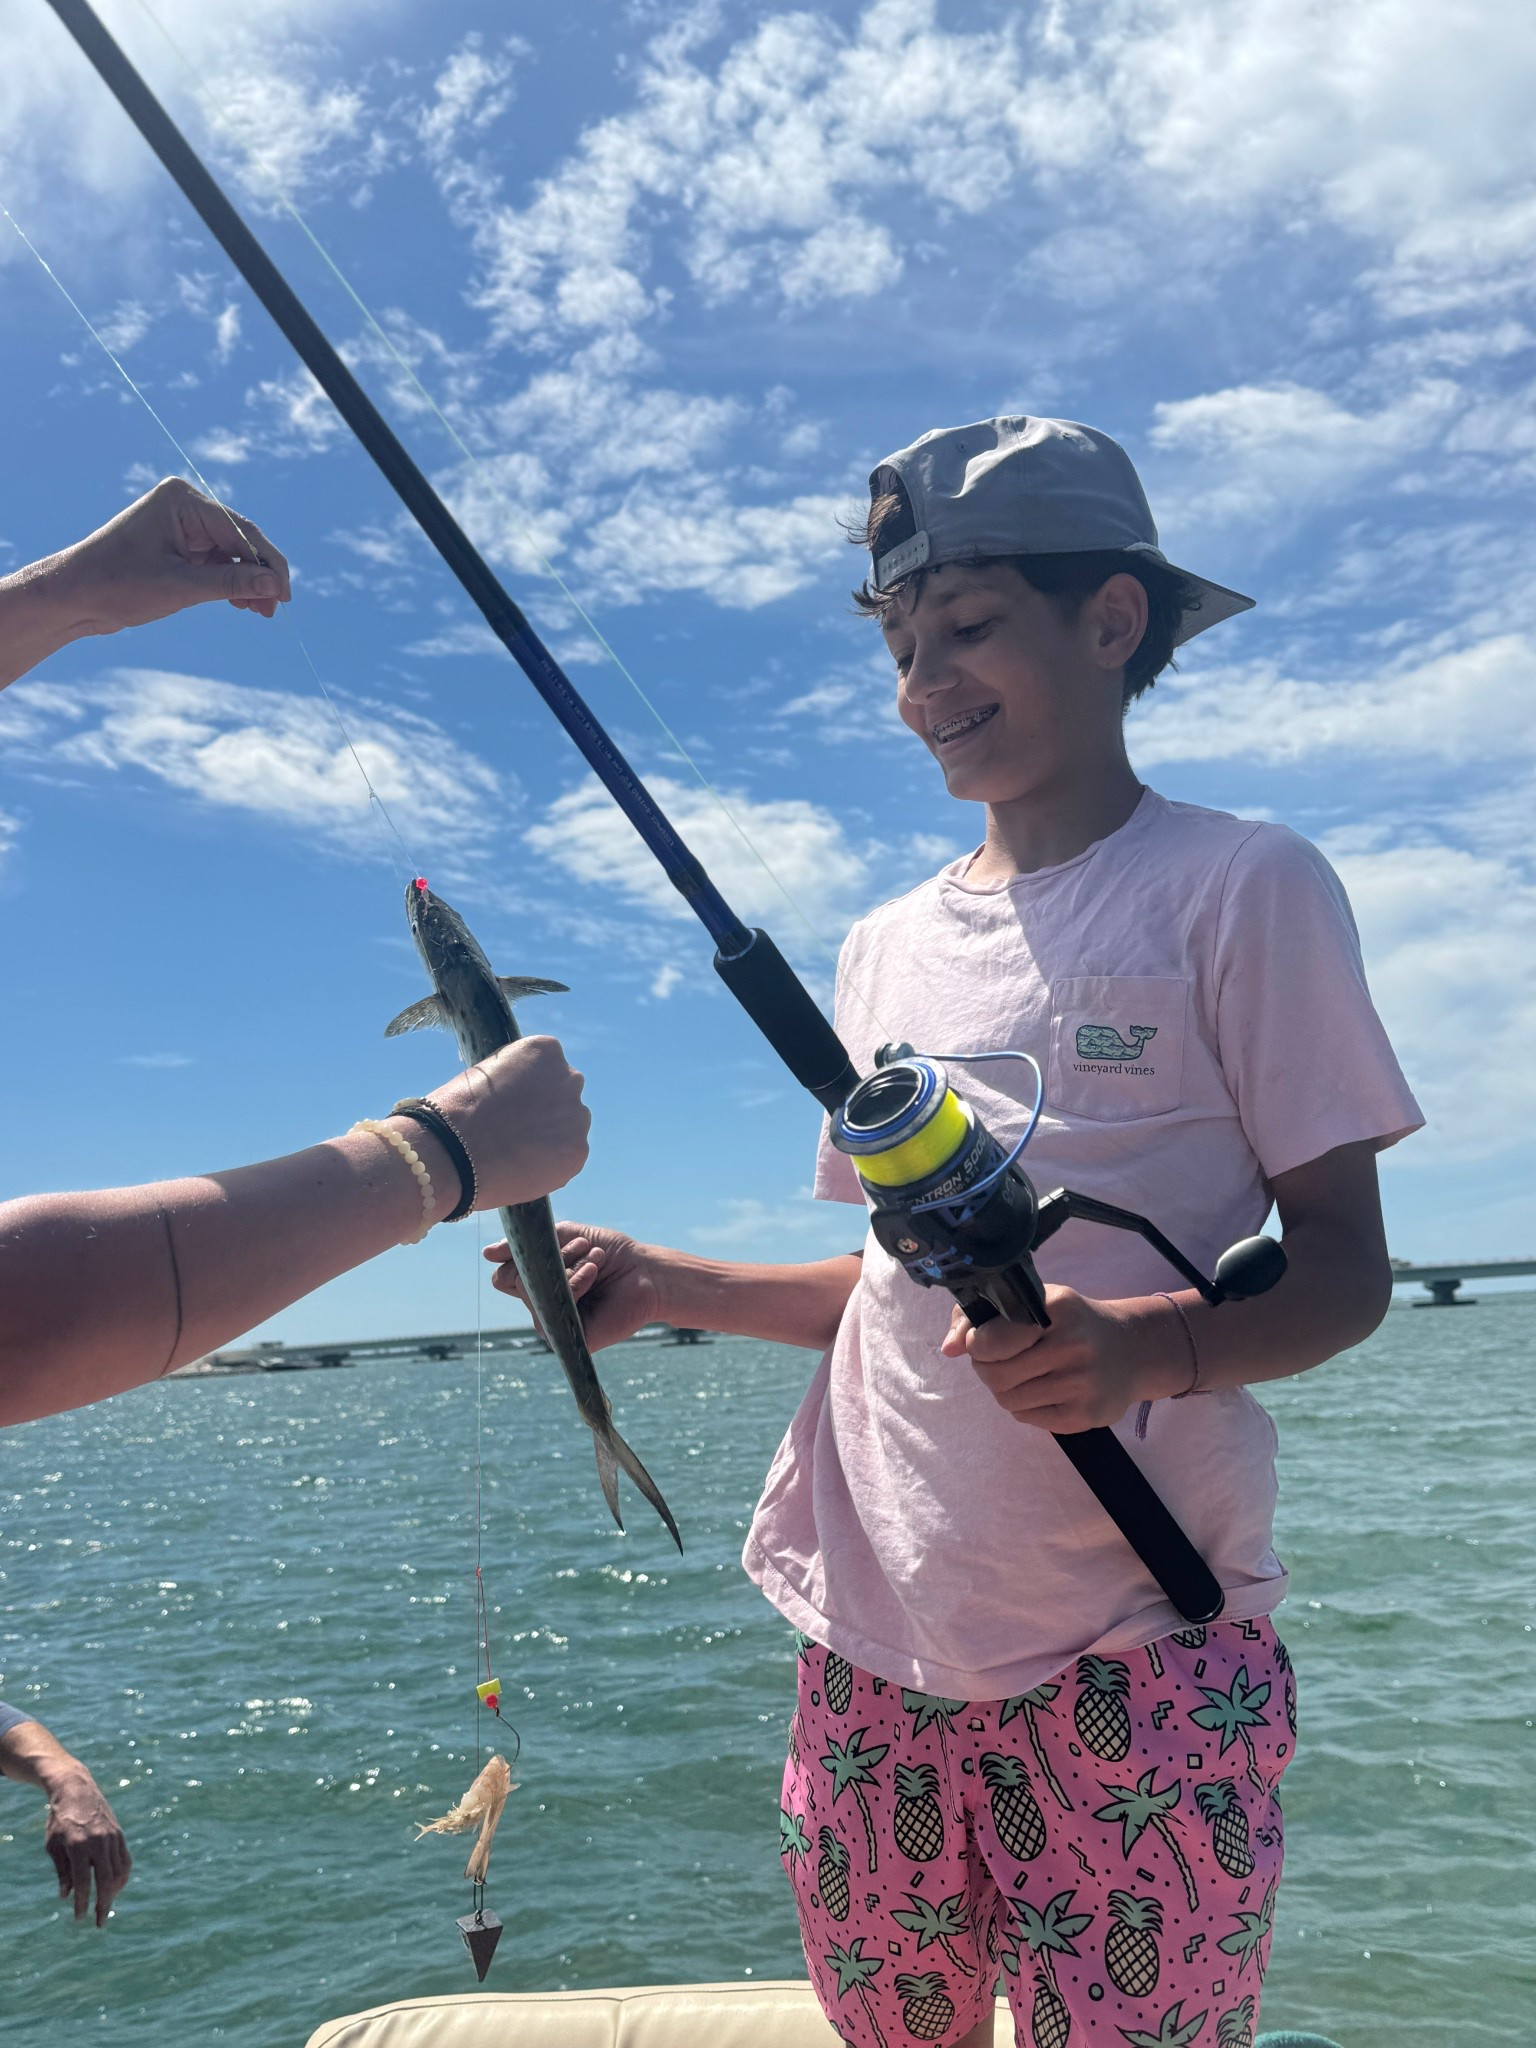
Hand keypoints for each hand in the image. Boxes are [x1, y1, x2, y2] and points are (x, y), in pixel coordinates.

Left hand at [40, 476, 291, 632]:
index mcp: (182, 500)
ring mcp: (181, 525)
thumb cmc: (116, 585)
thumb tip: (276, 586)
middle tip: (274, 609)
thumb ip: (231, 584)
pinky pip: (215, 562)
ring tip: (260, 611)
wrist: (72, 596)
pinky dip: (229, 583)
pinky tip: (242, 603)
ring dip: (246, 582)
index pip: (240, 531)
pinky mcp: (177, 545)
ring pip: (230, 554)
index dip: (268, 564)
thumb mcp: (180, 587)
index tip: (285, 595)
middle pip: (239, 541)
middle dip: (259, 575)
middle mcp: (184, 506)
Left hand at [44, 1764, 129, 1926]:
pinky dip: (122, 1877)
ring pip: (120, 1872)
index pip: (84, 1882)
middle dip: (103, 1905)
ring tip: (105, 1906)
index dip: (82, 1903)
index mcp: (79, 1845)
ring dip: (114, 1893)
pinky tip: (114, 1888)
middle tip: (99, 1923)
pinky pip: (125, 1860)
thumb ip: (62, 1871)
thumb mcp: (53, 1845)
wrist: (76, 1789)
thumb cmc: (59, 1819)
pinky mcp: (119, 1834)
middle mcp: (99, 1841)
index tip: (79, 1918)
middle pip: (106, 1880)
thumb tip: (67, 1896)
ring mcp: (112, 1836)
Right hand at [429, 1037, 589, 1208]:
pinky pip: (568, 1157)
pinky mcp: (578, 1151)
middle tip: (517, 1131)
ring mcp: (577, 1115)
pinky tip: (522, 1166)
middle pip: (564, 1095)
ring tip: (516, 1152)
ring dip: (551, 1138)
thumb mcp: (490, 1074)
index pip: (549, 1068)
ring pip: (570, 1127)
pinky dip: (550, 1164)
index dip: (529, 1090)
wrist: (453, 1151)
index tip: (512, 1105)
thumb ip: (518, 1080)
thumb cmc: (458, 1110)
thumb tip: (528, 1096)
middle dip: (546, 1111)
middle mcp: (570, 1078)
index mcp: (546, 1050)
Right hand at [485, 1220, 663, 1350]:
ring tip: (594, 1260)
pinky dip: (573, 1285)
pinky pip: (552, 1309)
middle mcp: (541, 1306)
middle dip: (547, 1257)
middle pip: (512, 1282)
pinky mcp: (568, 1339)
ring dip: (565, 1268)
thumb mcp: (564, 1237)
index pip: (504, 1276)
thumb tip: (486, 1254)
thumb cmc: (609, 1254)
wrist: (646, 1271)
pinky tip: (594, 1275)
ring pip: (530, 1294)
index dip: (518, 1255)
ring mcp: (553, 1324)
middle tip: (581, 1248)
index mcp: (537, 1285)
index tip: (551, 1240)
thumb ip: (525, 1245)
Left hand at [941, 1286, 1147, 1431]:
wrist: (1132, 1350)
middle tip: (999, 1360)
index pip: (990, 1340)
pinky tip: (1044, 1389)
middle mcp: (1072, 1345)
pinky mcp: (1085, 1415)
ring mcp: (1082, 1383)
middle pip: (994, 1375)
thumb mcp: (1035, 1301)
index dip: (978, 1344)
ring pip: (1008, 1399)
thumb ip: (983, 1315)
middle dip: (986, 1369)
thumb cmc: (1070, 1322)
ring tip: (1024, 1374)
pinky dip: (1025, 1406)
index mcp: (1056, 1308)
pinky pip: (1027, 1417)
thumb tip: (948, 1348)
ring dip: (1005, 1389)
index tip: (985, 1340)